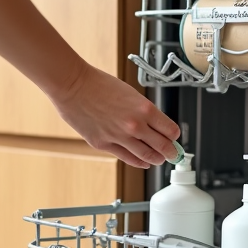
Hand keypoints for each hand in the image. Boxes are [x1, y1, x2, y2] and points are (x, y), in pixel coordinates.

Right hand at [51, 64, 179, 167]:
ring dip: (156, 159)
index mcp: (145, 109)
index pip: (171, 131)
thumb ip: (143, 111)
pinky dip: (138, 161)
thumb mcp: (130, 94)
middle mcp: (135, 125)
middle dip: (170, 153)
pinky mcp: (104, 144)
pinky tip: (143, 162)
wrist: (73, 85)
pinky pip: (127, 158)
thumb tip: (155, 126)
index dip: (174, 136)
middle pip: (162, 147)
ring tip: (159, 159)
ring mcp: (119, 137)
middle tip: (173, 154)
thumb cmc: (99, 84)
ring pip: (147, 156)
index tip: (174, 138)